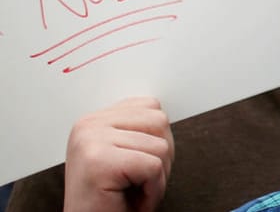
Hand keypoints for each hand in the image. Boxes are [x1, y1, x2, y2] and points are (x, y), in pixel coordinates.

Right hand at [63, 97, 172, 211]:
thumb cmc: (110, 199)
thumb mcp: (123, 153)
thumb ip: (137, 128)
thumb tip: (163, 111)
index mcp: (93, 120)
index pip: (151, 107)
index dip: (156, 140)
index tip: (136, 166)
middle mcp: (87, 125)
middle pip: (159, 122)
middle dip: (160, 157)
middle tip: (137, 181)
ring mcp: (90, 140)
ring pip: (161, 146)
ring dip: (157, 178)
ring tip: (132, 191)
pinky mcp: (99, 161)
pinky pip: (153, 168)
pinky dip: (153, 191)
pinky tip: (131, 200)